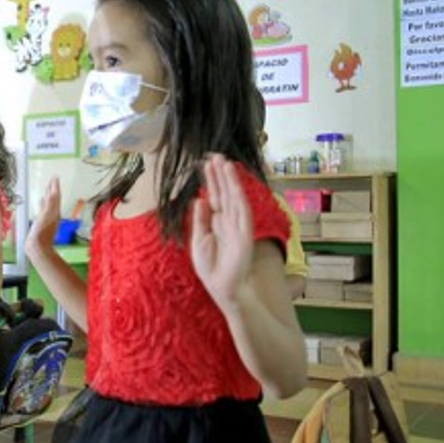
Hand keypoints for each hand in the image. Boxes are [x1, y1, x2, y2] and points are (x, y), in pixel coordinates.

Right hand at [26, 176, 61, 257]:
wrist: (38, 248)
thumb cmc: (41, 232)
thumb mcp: (46, 215)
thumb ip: (50, 203)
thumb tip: (53, 191)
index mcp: (54, 211)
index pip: (56, 195)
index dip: (55, 186)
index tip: (55, 177)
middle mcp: (52, 214)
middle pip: (53, 199)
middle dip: (52, 190)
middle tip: (51, 181)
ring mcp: (47, 219)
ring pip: (48, 205)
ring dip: (47, 197)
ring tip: (45, 190)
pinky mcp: (41, 224)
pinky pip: (43, 211)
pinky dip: (42, 205)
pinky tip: (39, 204)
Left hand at [191, 154, 253, 311]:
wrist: (222, 287)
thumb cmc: (211, 267)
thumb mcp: (198, 240)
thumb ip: (200, 219)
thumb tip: (199, 198)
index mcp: (216, 222)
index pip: (214, 196)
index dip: (211, 180)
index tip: (206, 164)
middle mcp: (228, 220)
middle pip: (223, 192)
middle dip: (219, 174)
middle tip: (214, 155)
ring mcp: (237, 224)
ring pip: (233, 196)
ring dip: (228, 179)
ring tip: (222, 161)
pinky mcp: (244, 230)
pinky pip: (241, 207)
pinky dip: (237, 192)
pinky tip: (232, 180)